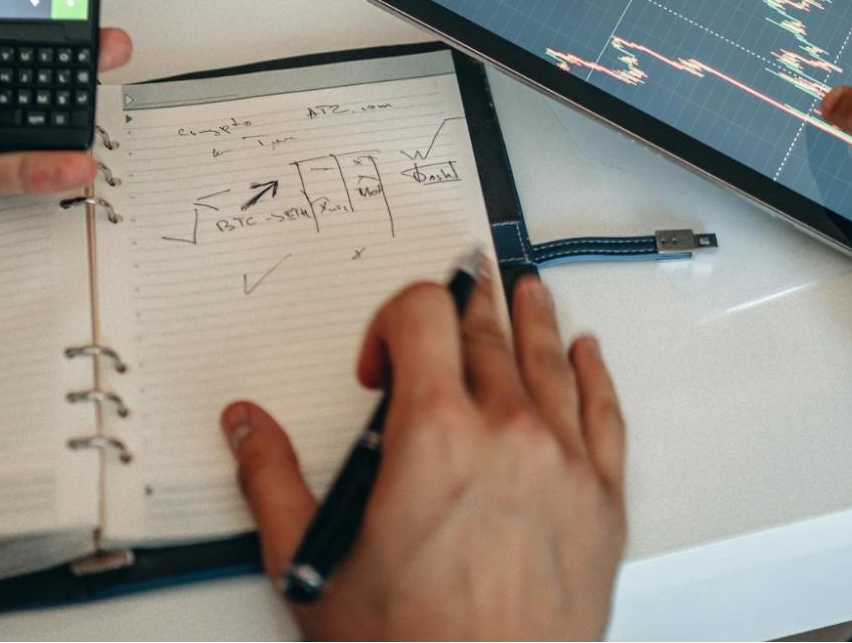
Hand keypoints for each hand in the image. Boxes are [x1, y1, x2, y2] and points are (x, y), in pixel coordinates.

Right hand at [222, 271, 626, 640]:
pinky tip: (587, 356)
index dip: (394, 319)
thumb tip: (247, 428)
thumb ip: (274, 480)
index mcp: (435, 435)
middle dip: (465, 310)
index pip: (423, 315)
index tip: (382, 363)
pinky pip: (604, 416)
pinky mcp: (603, 503)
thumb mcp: (315, 564)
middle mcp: (508, 435)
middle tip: (464, 287)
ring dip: (532, 320)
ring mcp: (564, 465)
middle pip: (487, 335)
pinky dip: (594, 377)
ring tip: (526, 293)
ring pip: (550, 363)